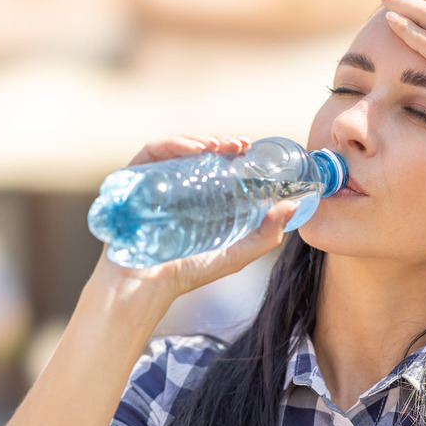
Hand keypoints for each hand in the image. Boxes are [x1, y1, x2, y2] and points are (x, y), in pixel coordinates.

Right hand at [87, 134, 300, 304]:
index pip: (216, 164)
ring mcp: (153, 181)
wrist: (143, 286)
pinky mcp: (133, 179)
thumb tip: (293, 206)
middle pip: (198, 152)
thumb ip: (266, 235)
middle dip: (221, 142)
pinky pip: (152, 153)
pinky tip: (193, 149)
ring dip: (199, 139)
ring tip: (219, 146)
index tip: (250, 148)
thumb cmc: (185, 273)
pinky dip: (173, 144)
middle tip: (240, 145)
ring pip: (177, 147)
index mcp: (198, 197)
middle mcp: (175, 185)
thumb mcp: (235, 254)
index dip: (233, 152)